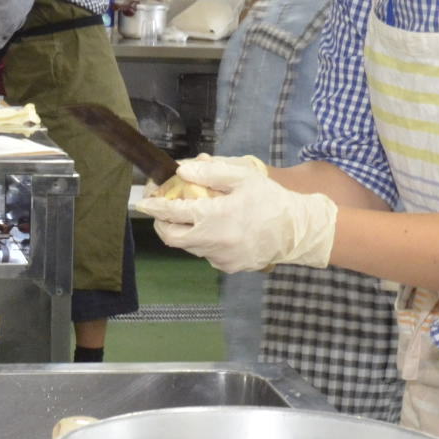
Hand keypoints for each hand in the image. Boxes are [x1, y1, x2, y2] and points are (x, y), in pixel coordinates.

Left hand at [134, 156, 334, 273]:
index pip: (173, 212)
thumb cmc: (270, 199)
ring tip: (195, 215)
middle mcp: (213, 241)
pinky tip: (218, 229)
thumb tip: (181, 171)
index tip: (140, 201)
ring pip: (189, 245)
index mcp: (215, 215)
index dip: (153, 206)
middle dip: (161, 223)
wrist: (297, 231)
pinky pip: (207, 253)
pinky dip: (204, 240)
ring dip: (185, 231)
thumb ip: (210, 174)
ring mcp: (220, 257)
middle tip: (162, 210)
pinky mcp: (228, 267)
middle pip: (171, 237)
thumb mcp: (243, 177)